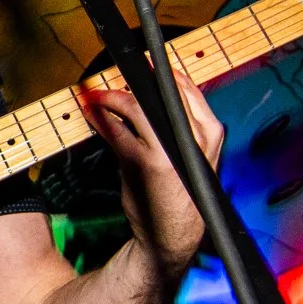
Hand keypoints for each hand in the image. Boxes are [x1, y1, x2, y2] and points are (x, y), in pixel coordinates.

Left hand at [86, 71, 224, 270]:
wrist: (171, 238)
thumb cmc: (178, 196)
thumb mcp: (190, 158)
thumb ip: (176, 128)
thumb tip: (149, 99)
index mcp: (210, 134)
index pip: (188, 90)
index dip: (165, 75)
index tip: (147, 65)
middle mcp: (193, 138)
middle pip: (162, 93)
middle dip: (136, 80)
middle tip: (118, 75)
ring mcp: (167, 150)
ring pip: (137, 106)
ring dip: (113, 96)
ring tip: (99, 94)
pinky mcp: (144, 163)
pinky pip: (117, 131)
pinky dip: (101, 118)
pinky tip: (92, 112)